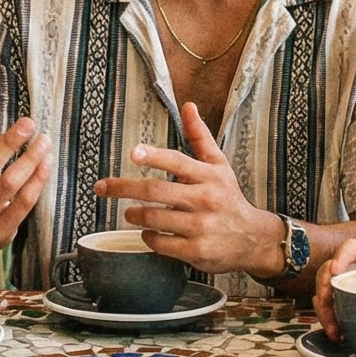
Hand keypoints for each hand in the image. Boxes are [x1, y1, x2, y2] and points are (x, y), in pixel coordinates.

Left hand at [95, 104, 280, 277]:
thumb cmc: (228, 198)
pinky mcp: (196, 251)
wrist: (252, 239)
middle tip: (103, 187)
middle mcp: (205, 200)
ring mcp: (200, 227)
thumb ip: (200, 137)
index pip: (178, 162)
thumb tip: (188, 105)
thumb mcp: (219, 165)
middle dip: (123, 188)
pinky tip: (148, 232)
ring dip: (134, 214)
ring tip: (130, 212)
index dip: (154, 156)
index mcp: (209, 176)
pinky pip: (160, 243)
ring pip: (153, 218)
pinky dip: (147, 237)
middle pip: (156, 191)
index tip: (133, 152)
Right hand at [312, 238, 355, 337]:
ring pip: (326, 290)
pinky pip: (332, 307)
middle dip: (323, 287)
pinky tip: (339, 335)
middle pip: (331, 269)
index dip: (341, 256)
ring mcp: (353, 282)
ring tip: (335, 331)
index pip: (353, 247)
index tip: (336, 271)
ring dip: (324, 310)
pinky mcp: (351, 299)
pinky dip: (330, 321)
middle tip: (325, 305)